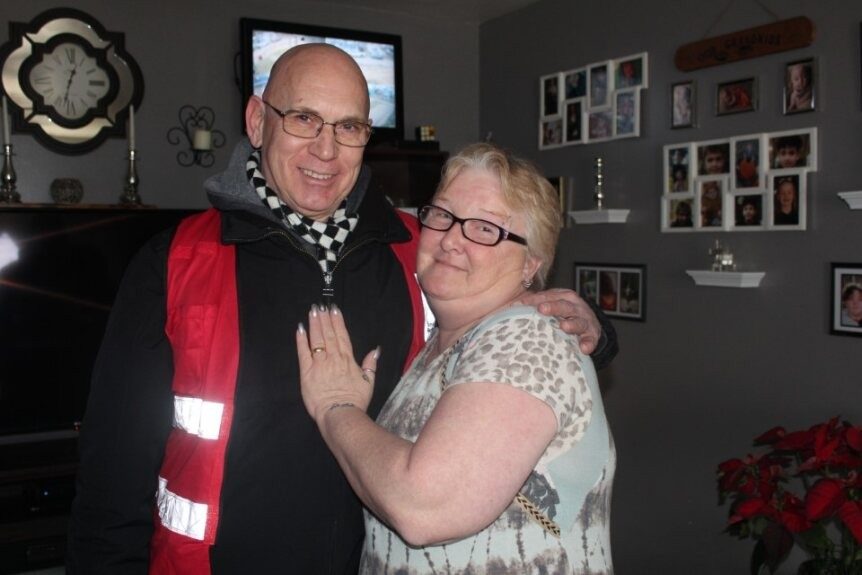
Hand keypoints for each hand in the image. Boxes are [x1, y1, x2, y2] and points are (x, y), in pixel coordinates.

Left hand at [296, 304, 378, 423]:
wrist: (340, 414)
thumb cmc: (355, 400)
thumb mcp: (369, 382)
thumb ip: (371, 364)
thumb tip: (375, 350)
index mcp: (348, 359)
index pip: (342, 336)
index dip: (338, 321)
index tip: (334, 309)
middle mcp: (333, 358)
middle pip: (329, 334)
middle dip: (325, 318)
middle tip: (321, 305)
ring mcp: (319, 364)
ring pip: (317, 339)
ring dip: (315, 324)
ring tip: (313, 311)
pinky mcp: (307, 372)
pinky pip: (303, 352)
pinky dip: (301, 340)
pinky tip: (300, 328)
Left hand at [517, 288, 600, 353]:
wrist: (589, 324)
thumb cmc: (563, 315)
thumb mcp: (551, 306)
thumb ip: (533, 305)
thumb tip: (510, 307)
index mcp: (563, 296)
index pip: (547, 296)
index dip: (534, 299)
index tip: (520, 304)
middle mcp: (575, 306)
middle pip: (564, 305)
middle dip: (553, 307)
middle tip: (542, 309)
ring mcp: (585, 320)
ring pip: (579, 321)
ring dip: (572, 324)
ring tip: (564, 327)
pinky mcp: (592, 335)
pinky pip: (591, 339)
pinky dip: (588, 343)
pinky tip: (584, 348)